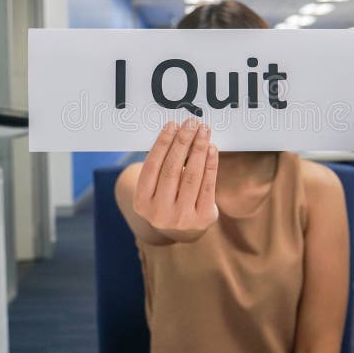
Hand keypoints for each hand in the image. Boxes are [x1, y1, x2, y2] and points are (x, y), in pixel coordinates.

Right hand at [133, 118, 218, 242]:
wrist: (183, 229)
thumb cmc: (168, 197)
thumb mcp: (157, 186)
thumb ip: (163, 164)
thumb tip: (179, 131)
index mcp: (141, 203)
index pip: (151, 167)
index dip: (162, 144)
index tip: (172, 124)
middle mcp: (159, 213)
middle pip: (171, 169)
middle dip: (182, 142)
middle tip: (191, 123)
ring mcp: (181, 218)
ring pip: (191, 176)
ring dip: (198, 149)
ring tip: (204, 131)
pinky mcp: (202, 218)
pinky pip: (208, 185)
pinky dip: (211, 164)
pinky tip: (212, 148)